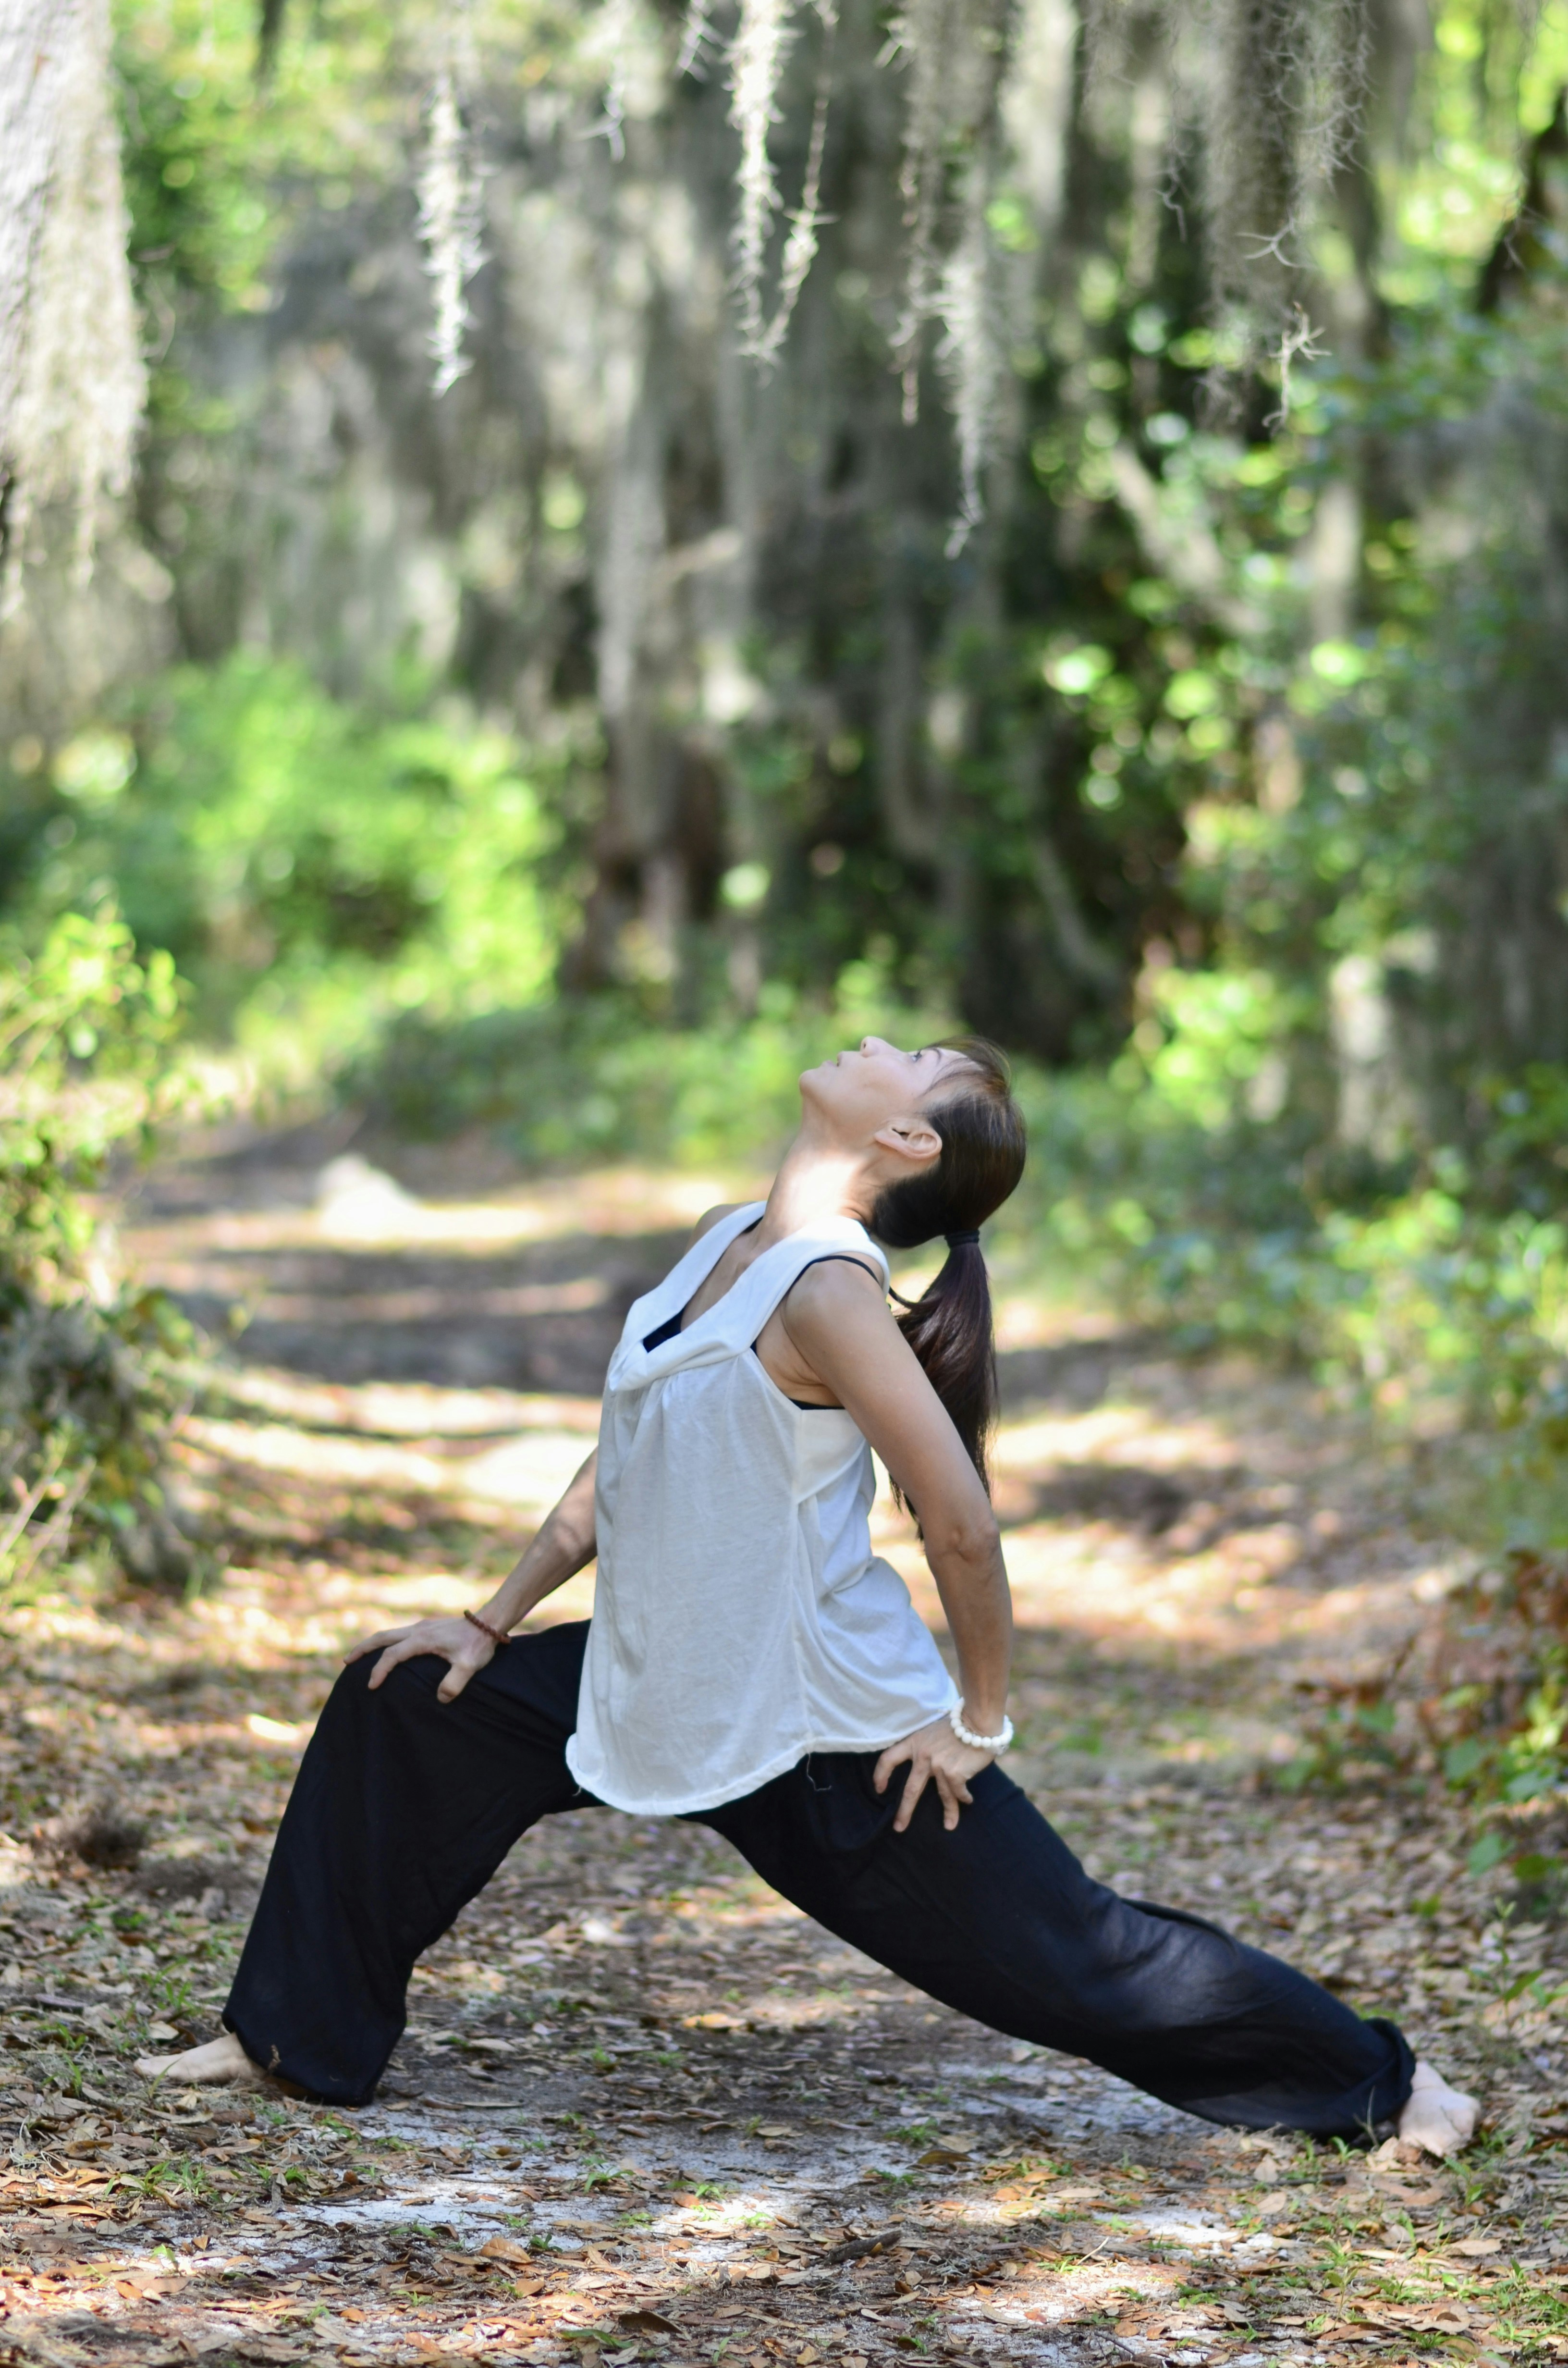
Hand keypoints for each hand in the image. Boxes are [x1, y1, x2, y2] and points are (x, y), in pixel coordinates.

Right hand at [344, 1615, 495, 1703]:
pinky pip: (400, 1634)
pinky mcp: (428, 1627)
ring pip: (390, 1633)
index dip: (380, 1670)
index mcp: (423, 1639)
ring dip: (373, 1644)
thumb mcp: (469, 1666)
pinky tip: (388, 1652)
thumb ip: (454, 1683)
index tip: (371, 1686)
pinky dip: (387, 1642)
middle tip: (346, 1661)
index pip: (393, 1655)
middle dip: (363, 1649)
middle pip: (382, 1637)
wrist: (490, 1622)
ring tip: (358, 1656)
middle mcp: (418, 1629)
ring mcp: (422, 1626)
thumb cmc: (479, 1644)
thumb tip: (440, 1699)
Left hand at [874, 1716, 994, 1832]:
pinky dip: (964, 1798)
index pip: (888, 1758)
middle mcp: (923, 1755)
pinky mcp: (954, 1773)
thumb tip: (924, 1765)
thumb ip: (926, 1746)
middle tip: (898, 1828)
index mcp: (914, 1742)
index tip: (878, 1789)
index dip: (881, 1774)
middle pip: (910, 1790)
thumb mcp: (933, 1731)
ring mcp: (938, 1765)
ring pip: (941, 1795)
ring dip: (948, 1813)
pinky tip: (968, 1801)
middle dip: (904, 1812)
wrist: (978, 1721)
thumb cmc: (958, 1724)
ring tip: (949, 1826)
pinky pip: (958, 1792)